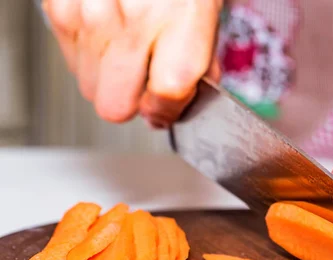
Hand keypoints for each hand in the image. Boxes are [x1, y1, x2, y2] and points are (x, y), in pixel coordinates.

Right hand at [43, 0, 221, 127]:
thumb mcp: (206, 15)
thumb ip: (199, 66)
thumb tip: (180, 104)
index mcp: (180, 24)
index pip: (163, 99)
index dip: (166, 111)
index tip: (167, 108)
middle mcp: (132, 21)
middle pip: (115, 106)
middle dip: (132, 100)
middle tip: (145, 81)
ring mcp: (90, 14)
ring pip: (90, 87)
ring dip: (110, 77)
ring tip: (128, 46)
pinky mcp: (60, 6)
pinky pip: (71, 60)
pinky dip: (90, 54)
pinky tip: (110, 30)